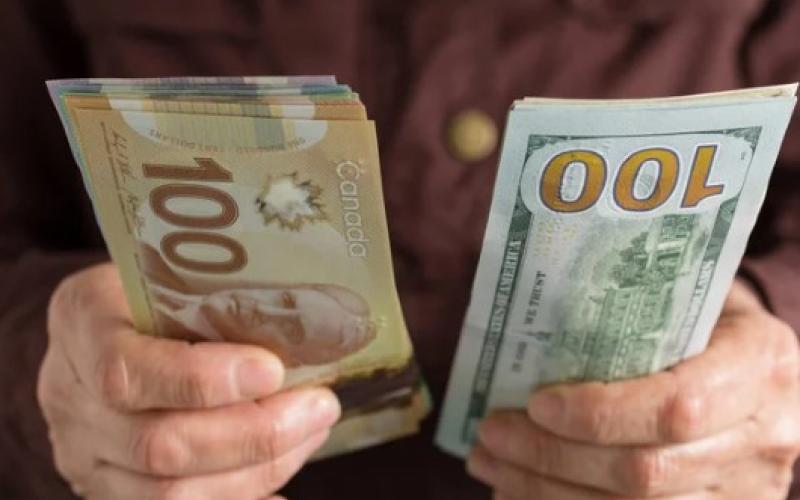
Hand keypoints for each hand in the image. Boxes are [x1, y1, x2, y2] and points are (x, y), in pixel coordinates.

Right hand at [38, 263, 339, 499]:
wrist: (105, 327)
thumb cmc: (155, 290)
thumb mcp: (173, 272)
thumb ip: (218, 299)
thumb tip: (310, 330)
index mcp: (82, 322)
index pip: (126, 369)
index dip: (201, 380)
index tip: (273, 370)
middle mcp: (70, 397)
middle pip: (157, 445)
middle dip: (255, 433)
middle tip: (319, 405)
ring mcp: (87, 454)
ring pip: (170, 494)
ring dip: (259, 467)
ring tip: (311, 431)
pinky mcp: (112, 491)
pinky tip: (283, 490)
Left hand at [467, 279, 799, 498]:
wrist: (765, 368)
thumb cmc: (710, 318)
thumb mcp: (689, 297)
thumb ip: (634, 311)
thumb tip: (528, 325)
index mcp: (761, 365)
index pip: (676, 407)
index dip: (599, 414)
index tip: (537, 404)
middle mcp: (766, 437)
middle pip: (645, 473)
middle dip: (552, 457)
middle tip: (491, 432)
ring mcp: (749, 490)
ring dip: (546, 492)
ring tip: (491, 461)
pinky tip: (519, 490)